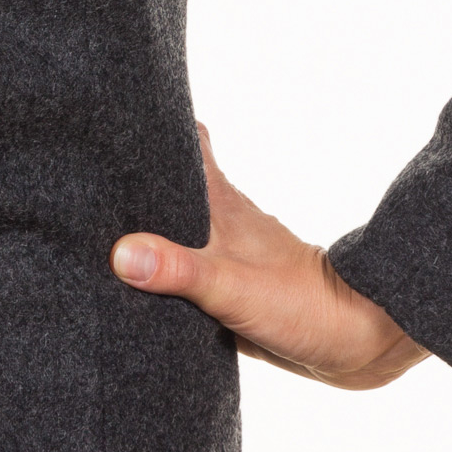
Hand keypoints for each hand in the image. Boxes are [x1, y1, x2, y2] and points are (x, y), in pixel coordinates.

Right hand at [111, 121, 429, 391]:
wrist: (354, 343)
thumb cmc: (302, 305)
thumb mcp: (231, 287)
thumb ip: (177, 269)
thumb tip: (120, 253)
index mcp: (222, 205)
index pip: (189, 142)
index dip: (159, 120)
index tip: (120, 107)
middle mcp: (223, 221)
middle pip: (176, 181)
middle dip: (140, 174)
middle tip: (97, 168)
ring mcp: (227, 254)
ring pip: (180, 225)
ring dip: (150, 224)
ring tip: (104, 222)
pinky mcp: (228, 289)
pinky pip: (186, 269)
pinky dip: (163, 268)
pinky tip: (140, 281)